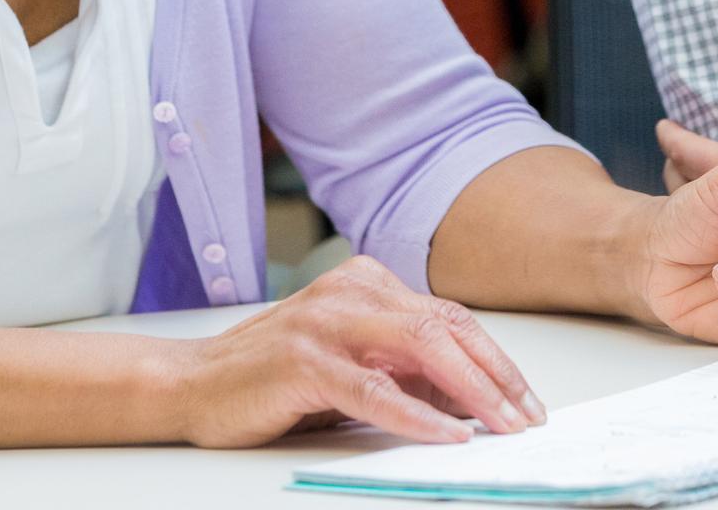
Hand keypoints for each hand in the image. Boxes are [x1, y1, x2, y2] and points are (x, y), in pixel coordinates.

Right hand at [171, 255, 547, 447]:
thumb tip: (471, 399)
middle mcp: (350, 292)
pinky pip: (372, 389)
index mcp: (367, 284)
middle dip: (495, 376)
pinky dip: (415, 413)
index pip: (449, 318)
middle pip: (444, 326)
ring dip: (469, 391)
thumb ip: (404, 370)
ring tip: (499, 426)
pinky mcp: (302, 360)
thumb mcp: (351, 365)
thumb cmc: (272, 378)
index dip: (495, 360)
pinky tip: (444, 433)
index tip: (525, 401)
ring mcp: (325, 322)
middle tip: (525, 418)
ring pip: (418, 347)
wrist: (191, 384)